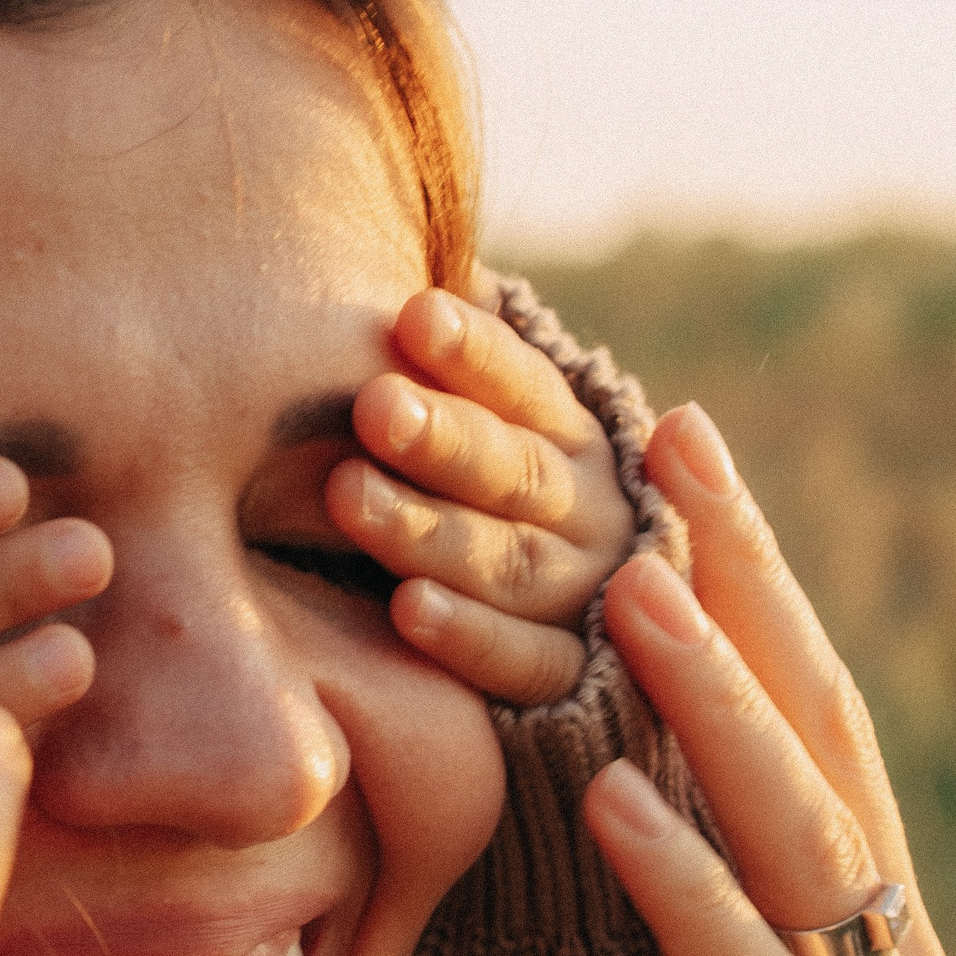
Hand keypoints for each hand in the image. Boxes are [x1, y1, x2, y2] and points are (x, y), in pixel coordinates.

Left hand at [327, 275, 636, 706]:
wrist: (608, 656)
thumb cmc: (496, 519)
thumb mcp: (493, 436)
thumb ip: (458, 374)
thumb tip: (415, 267)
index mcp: (575, 438)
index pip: (525, 386)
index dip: (473, 353)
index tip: (411, 315)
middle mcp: (594, 513)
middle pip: (515, 470)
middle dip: (444, 438)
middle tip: (371, 404)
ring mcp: (590, 601)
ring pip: (511, 562)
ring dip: (429, 530)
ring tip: (347, 496)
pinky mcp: (571, 687)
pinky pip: (521, 664)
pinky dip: (468, 637)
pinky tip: (404, 610)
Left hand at [583, 406, 955, 955]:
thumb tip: (617, 915)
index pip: (806, 747)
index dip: (749, 601)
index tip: (671, 468)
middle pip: (820, 745)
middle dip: (743, 585)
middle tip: (664, 433)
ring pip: (802, 843)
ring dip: (713, 699)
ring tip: (626, 567)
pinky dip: (687, 894)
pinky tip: (614, 798)